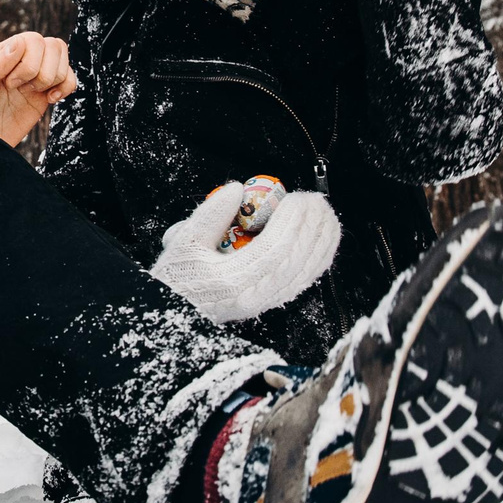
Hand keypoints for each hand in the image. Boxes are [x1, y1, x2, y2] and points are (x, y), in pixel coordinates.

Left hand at [0, 31, 77, 145]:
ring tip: (36, 93)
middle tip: (22, 89)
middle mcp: (16, 62)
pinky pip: (68, 78)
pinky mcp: (42, 94)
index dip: (27, 61)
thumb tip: (18, 42)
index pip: (29, 40)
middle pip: (49, 45)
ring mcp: (31, 77)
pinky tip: (52, 99)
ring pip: (60, 55)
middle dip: (41, 70)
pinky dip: (66, 86)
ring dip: (54, 76)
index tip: (10, 84)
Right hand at [148, 185, 342, 323]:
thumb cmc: (177, 276)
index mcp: (233, 281)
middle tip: (316, 199)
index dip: (290, 222)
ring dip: (321, 240)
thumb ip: (209, 215)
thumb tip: (237, 190)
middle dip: (312, 226)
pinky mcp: (271, 301)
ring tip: (326, 213)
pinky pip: (303, 280)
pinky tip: (324, 239)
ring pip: (305, 271)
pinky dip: (319, 258)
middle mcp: (254, 295)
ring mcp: (265, 302)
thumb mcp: (184, 242)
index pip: (274, 249)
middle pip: (296, 259)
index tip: (294, 197)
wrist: (176, 312)